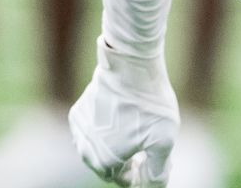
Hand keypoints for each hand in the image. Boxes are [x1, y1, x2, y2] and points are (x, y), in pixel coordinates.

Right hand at [69, 37, 178, 187]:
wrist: (130, 65)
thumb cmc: (149, 103)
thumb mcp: (164, 141)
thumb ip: (157, 170)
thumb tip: (153, 184)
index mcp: (106, 162)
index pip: (125, 181)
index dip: (142, 174)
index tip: (155, 159)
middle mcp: (86, 150)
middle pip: (109, 168)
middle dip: (128, 163)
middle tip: (147, 148)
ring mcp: (79, 131)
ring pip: (97, 150)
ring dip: (114, 148)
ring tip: (134, 134)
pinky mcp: (77, 113)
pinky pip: (90, 133)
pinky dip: (103, 132)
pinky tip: (120, 120)